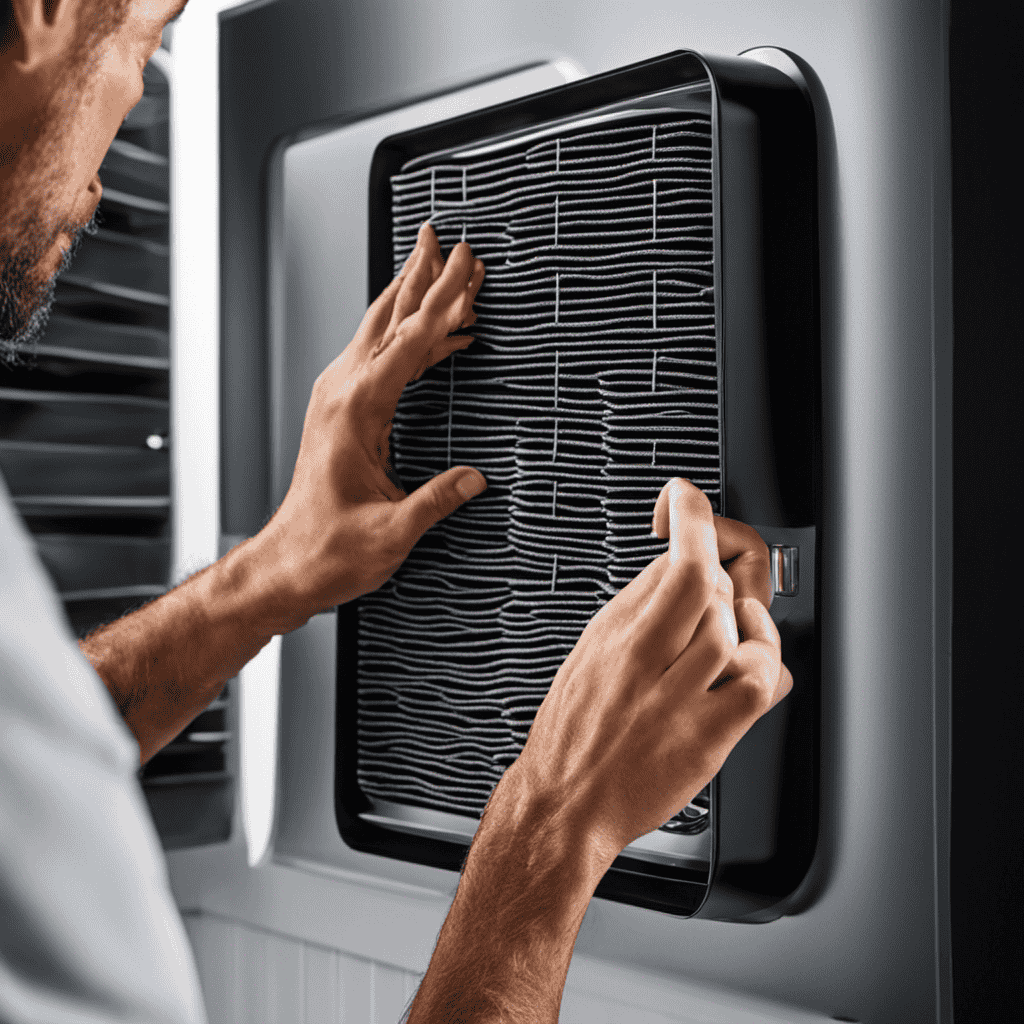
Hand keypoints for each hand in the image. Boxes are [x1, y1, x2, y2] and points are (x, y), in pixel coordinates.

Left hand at [263, 222, 486, 626]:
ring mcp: (338, 400)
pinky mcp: (342, 414)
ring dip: (413, 300)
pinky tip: (438, 341)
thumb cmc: (326, 549)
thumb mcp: (392, 532)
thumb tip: (474, 478)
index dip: (444, 302)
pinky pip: (381, 360)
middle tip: (445, 240)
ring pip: (381, 333)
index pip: (411, 341)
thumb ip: (436, 500)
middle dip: (422, 277)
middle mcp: (342, 394)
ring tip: (441, 272)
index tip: (465, 266)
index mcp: (355, 410)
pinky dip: (412, 341)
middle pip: (389, 318)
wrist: (285, 564)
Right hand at [507, 478, 793, 859]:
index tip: (685, 500)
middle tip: (713, 582)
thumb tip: (679, 571)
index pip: (669, 553)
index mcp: (614, 629)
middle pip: (703, 577)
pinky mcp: (705, 736)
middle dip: (719, 569)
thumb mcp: (590, 653)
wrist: (562, 805)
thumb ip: (637, 611)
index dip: (691, 515)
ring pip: (731, 624)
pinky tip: (755, 661)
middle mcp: (642, 655)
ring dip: (743, 620)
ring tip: (732, 630)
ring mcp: (675, 696)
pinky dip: (766, 661)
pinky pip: (757, 682)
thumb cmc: (574, 734)